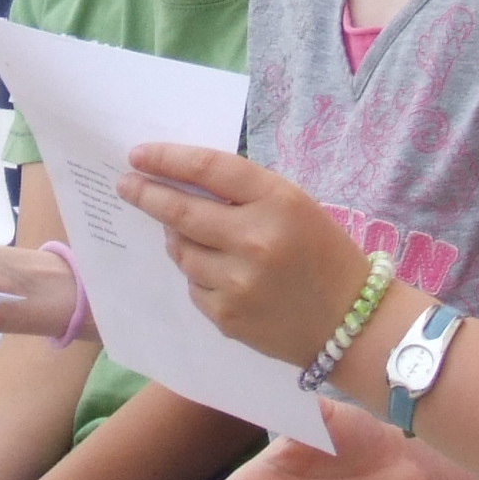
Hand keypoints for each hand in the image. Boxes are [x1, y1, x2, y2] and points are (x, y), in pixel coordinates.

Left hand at [117, 145, 375, 369]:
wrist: (352, 324)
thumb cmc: (324, 255)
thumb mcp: (295, 207)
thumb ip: (243, 195)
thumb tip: (181, 185)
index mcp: (278, 201)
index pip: (209, 169)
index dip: (168, 159)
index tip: (139, 155)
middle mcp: (255, 239)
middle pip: (180, 211)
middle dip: (146, 195)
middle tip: (126, 186)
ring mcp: (237, 282)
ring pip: (181, 251)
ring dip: (177, 239)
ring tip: (190, 236)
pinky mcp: (226, 316)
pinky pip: (193, 286)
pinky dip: (199, 275)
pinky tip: (222, 275)